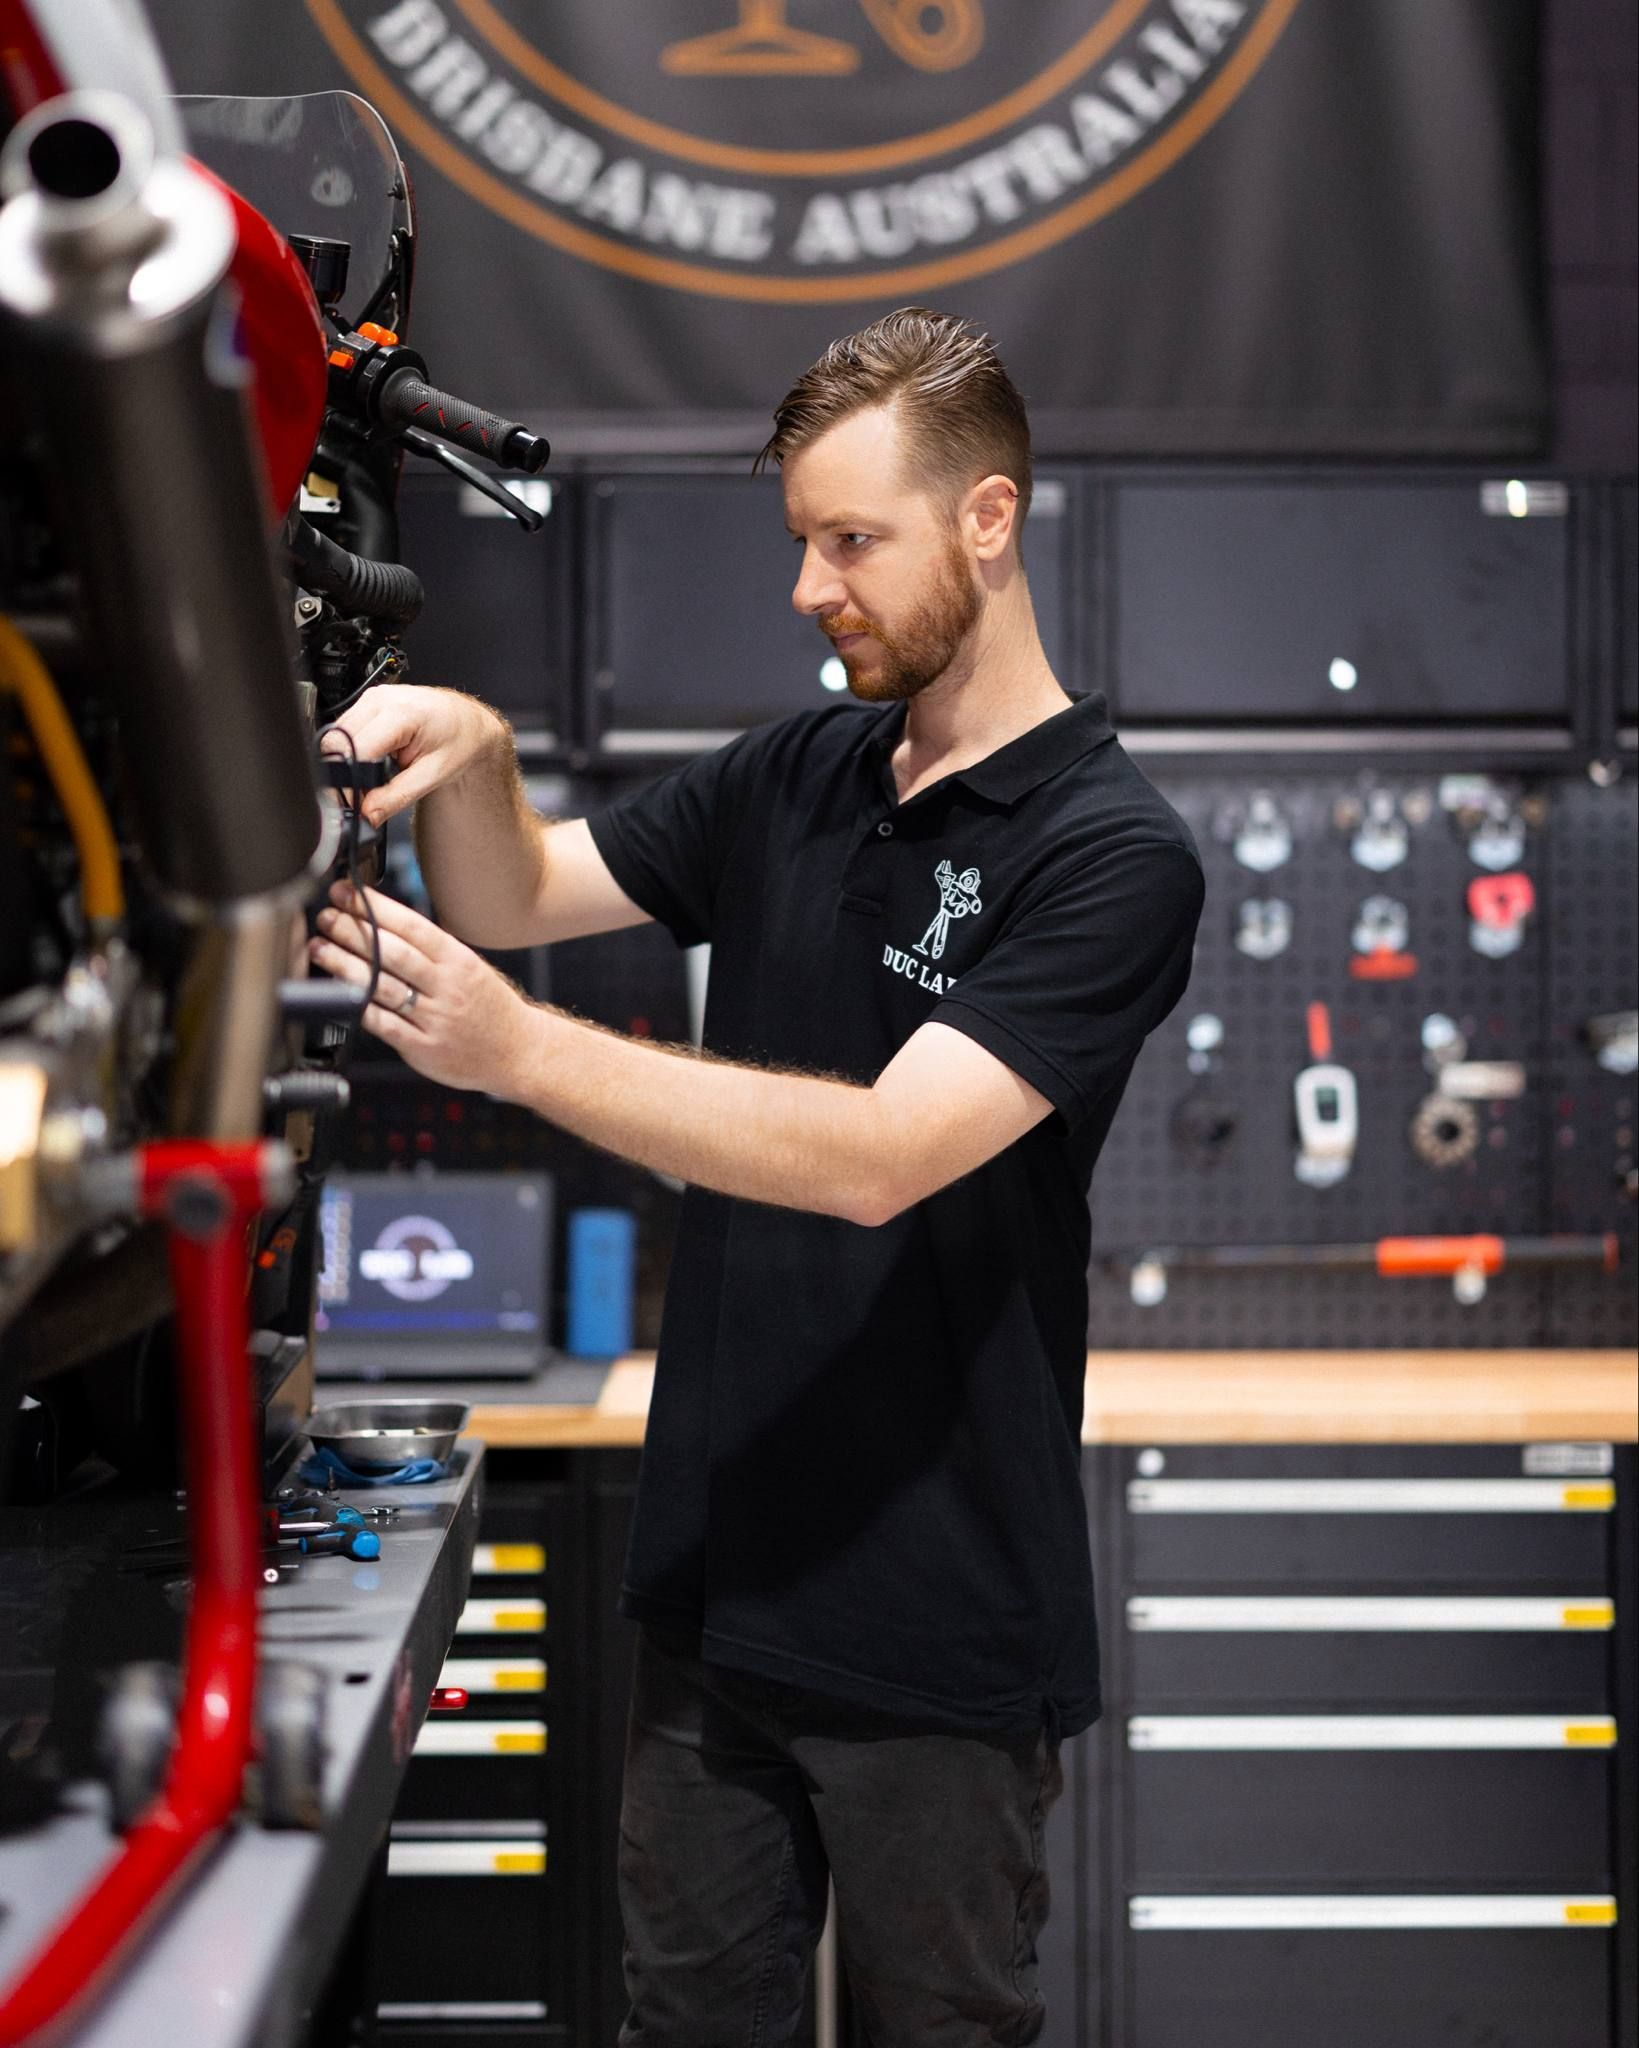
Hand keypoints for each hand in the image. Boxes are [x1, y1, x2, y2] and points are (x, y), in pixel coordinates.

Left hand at [308, 883, 537, 1093]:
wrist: (518, 1051)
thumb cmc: (488, 1007)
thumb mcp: (468, 967)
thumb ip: (429, 950)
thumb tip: (380, 924)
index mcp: (457, 959)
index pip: (410, 925)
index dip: (373, 907)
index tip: (345, 894)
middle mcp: (446, 986)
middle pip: (391, 952)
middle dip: (352, 931)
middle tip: (326, 917)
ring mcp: (435, 1018)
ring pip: (382, 986)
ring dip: (345, 965)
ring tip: (321, 949)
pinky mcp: (424, 1047)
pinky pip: (385, 1024)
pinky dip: (358, 1006)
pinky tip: (337, 993)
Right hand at [319, 684, 506, 826]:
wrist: (469, 723)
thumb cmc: (459, 741)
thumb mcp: (432, 776)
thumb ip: (396, 797)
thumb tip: (367, 813)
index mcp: (401, 714)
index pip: (354, 749)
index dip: (347, 781)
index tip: (350, 802)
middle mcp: (382, 700)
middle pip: (337, 741)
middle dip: (343, 773)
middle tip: (362, 795)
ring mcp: (374, 698)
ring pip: (336, 734)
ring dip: (346, 760)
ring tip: (374, 774)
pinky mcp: (369, 702)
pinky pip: (346, 728)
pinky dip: (352, 749)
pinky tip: (373, 758)